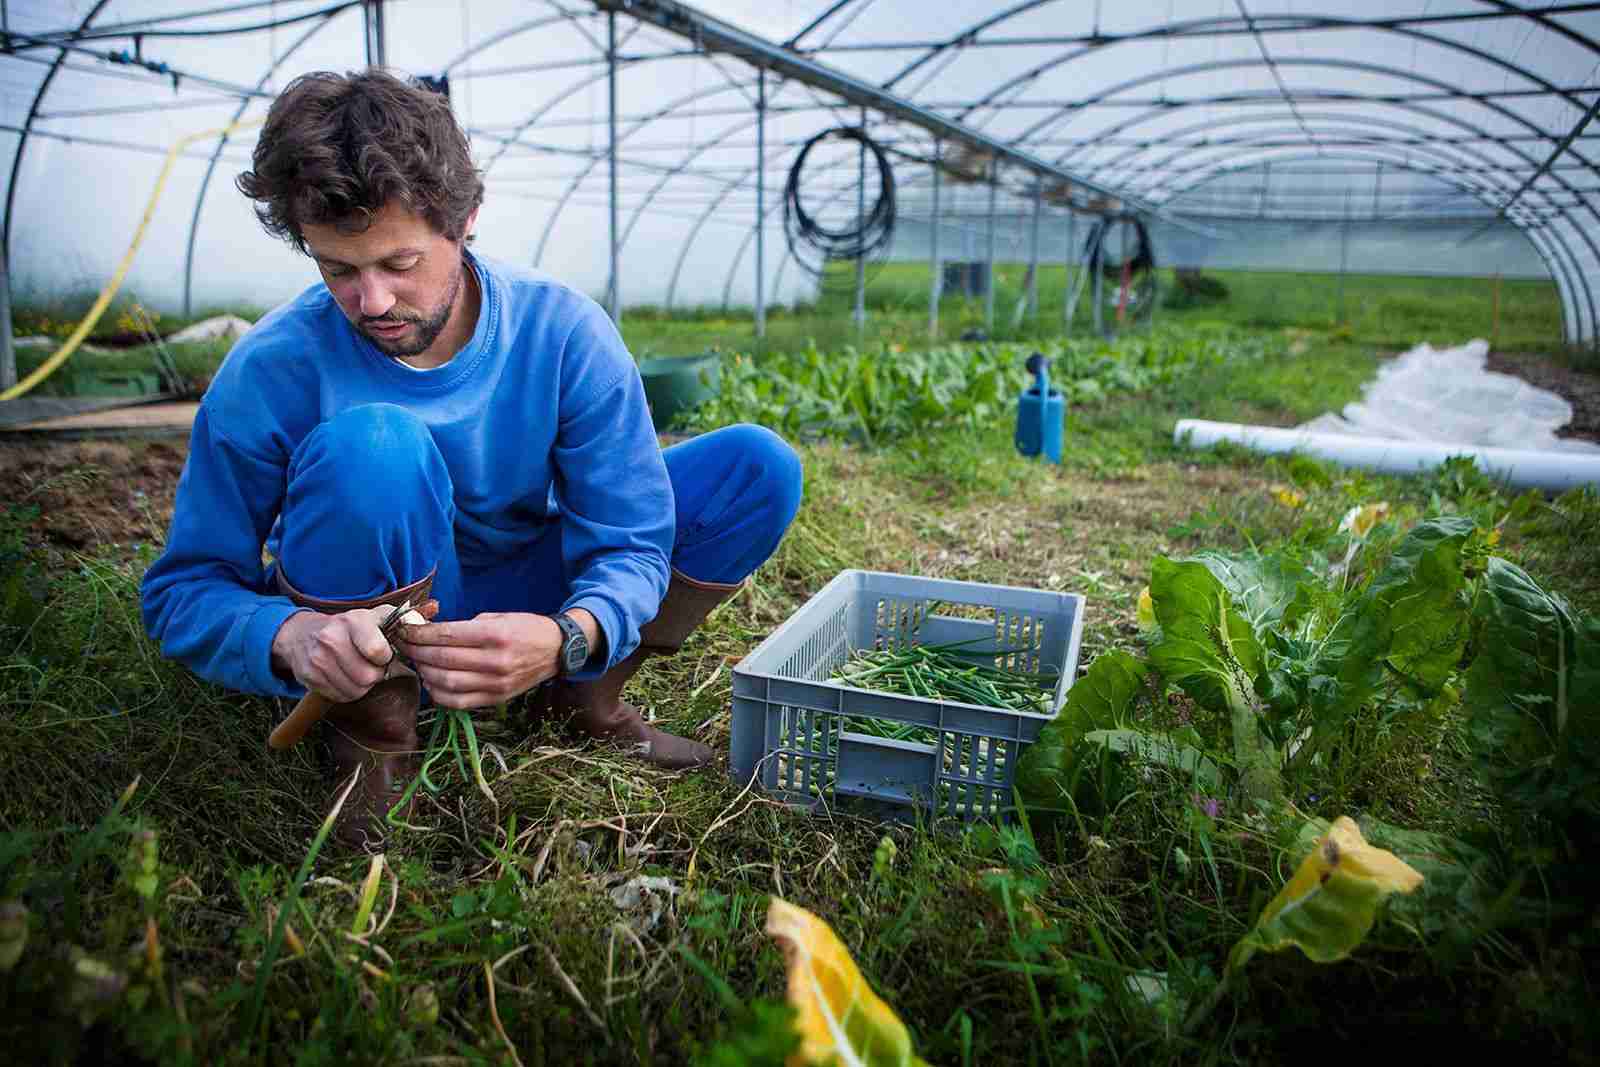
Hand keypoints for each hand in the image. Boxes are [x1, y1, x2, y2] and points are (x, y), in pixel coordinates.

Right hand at [271, 607, 398, 702]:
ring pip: (354, 690)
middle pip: (367, 677)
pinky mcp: (309, 676)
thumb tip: (421, 627)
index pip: (377, 651)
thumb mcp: (376, 616)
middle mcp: (332, 638)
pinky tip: (344, 677)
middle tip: (372, 666)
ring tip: (358, 671)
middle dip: (376, 675)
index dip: (386, 658)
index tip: (383, 654)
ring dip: (362, 686)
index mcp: (354, 621)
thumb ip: (404, 620)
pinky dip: (346, 691)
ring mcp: (318, 658)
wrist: (303, 633)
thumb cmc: (350, 627)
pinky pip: (339, 696)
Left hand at [395, 609, 597, 708]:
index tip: (405, 630)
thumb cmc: (525, 628)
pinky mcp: (496, 698)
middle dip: (416, 651)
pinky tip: (432, 682)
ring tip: (418, 662)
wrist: (556, 650)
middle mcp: (495, 660)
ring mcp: (496, 683)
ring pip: (446, 682)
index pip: (446, 635)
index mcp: (495, 634)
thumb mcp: (497, 617)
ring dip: (424, 672)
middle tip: (404, 645)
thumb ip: (464, 626)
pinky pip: (458, 702)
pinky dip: (438, 694)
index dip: (419, 633)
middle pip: (442, 659)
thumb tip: (429, 632)